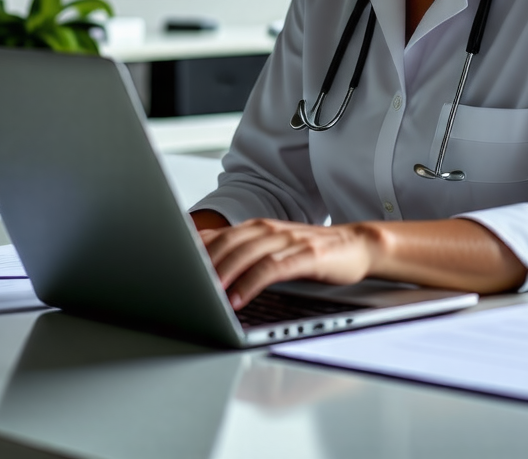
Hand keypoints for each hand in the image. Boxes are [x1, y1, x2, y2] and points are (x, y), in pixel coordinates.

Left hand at [199, 218, 377, 309]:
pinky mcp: (306, 255)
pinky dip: (252, 283)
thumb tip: (207, 267)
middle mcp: (270, 230)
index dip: (193, 248)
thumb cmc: (313, 252)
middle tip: (182, 282)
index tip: (170, 263)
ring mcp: (289, 241)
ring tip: (205, 293)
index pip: (219, 234)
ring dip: (224, 272)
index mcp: (259, 228)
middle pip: (228, 242)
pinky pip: (273, 268)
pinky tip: (239, 298)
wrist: (357, 245)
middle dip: (203, 262)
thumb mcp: (275, 250)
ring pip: (247, 253)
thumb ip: (245, 255)